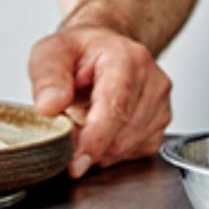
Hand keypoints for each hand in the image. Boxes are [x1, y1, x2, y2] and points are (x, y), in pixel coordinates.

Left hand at [28, 24, 172, 178]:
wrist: (103, 47)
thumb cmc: (79, 52)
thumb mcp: (50, 53)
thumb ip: (47, 77)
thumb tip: (48, 106)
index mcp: (126, 58)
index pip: (115, 107)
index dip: (94, 139)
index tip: (75, 162)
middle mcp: (151, 80)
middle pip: (121, 135)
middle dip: (88, 142)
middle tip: (68, 123)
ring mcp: (160, 103)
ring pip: (126, 148)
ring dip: (99, 146)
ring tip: (86, 116)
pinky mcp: (161, 123)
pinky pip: (134, 153)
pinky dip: (111, 149)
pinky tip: (102, 126)